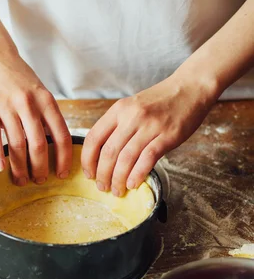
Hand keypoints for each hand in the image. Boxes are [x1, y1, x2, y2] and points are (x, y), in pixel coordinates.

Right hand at [0, 47, 71, 184]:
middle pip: (39, 144)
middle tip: (39, 181)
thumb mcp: (40, 93)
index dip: (63, 159)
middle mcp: (29, 104)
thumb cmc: (19, 79)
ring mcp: (7, 105)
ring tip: (21, 180)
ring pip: (17, 144)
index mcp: (46, 101)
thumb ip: (47, 117)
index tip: (62, 174)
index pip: (61, 136)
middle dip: (40, 168)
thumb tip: (56, 149)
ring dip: (20, 167)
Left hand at [81, 73, 216, 195]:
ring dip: (118, 179)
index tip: (88, 174)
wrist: (191, 87)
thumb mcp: (133, 107)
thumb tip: (104, 156)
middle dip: (102, 175)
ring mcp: (150, 126)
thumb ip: (118, 126)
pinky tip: (133, 184)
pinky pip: (147, 159)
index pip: (94, 138)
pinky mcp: (168, 136)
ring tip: (117, 190)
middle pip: (108, 152)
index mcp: (119, 110)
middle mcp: (132, 117)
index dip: (87, 160)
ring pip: (125, 158)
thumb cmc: (161, 101)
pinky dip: (137, 174)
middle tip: (102, 187)